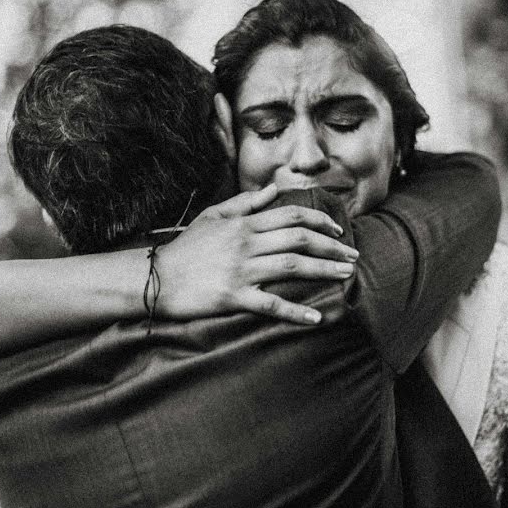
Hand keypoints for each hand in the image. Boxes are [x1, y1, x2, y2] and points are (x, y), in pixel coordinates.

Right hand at [154, 184, 357, 323]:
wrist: (155, 277)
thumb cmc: (185, 248)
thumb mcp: (213, 216)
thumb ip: (246, 203)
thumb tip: (274, 189)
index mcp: (244, 223)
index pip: (292, 216)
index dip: (320, 222)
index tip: (339, 231)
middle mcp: (246, 243)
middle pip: (300, 239)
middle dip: (332, 246)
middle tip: (353, 256)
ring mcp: (241, 270)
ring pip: (292, 266)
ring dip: (324, 270)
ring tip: (346, 275)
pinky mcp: (233, 296)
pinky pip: (271, 304)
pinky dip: (295, 311)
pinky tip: (316, 317)